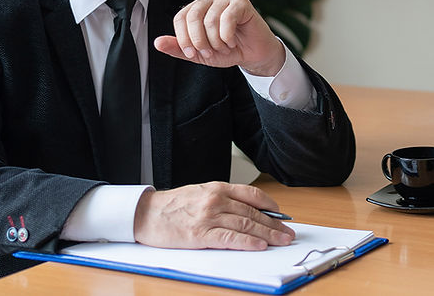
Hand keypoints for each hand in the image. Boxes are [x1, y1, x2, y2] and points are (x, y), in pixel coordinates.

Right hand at [133, 182, 295, 249]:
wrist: (145, 213)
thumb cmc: (172, 205)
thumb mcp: (200, 194)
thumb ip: (222, 200)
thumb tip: (247, 211)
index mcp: (217, 188)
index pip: (252, 195)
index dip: (271, 206)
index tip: (282, 215)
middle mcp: (216, 200)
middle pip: (253, 212)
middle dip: (274, 224)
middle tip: (288, 233)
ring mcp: (209, 217)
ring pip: (246, 225)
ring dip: (268, 234)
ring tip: (281, 241)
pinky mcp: (201, 234)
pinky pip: (230, 238)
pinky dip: (248, 242)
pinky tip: (259, 246)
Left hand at [154, 0, 284, 75]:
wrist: (253, 55)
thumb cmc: (226, 51)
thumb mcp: (199, 54)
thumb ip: (179, 48)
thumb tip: (157, 42)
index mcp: (197, 8)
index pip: (180, 17)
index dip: (183, 38)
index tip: (191, 54)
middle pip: (193, 15)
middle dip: (198, 40)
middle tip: (207, 52)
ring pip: (210, 19)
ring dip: (216, 41)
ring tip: (224, 48)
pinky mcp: (241, 2)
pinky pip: (228, 17)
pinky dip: (227, 36)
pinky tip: (232, 42)